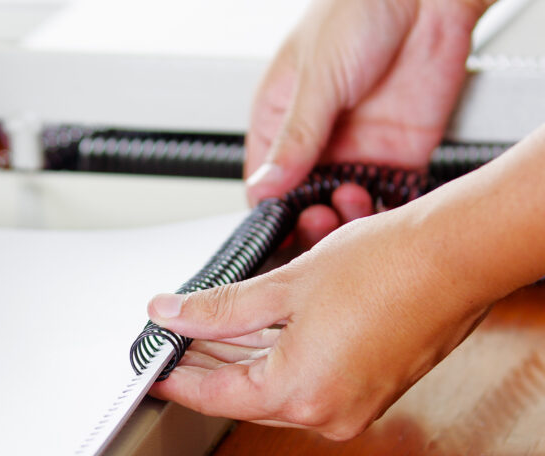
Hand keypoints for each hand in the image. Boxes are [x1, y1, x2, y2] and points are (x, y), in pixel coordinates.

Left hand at [146, 206, 490, 439]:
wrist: (460, 256)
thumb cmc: (388, 265)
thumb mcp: (284, 284)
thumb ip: (219, 308)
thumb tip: (171, 315)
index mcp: (300, 394)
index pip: (214, 396)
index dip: (175, 379)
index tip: (152, 369)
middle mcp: (327, 414)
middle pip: (243, 397)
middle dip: (206, 365)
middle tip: (174, 340)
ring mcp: (352, 407)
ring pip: (275, 391)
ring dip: (240, 361)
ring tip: (206, 331)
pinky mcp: (369, 392)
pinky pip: (307, 384)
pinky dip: (276, 361)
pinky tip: (253, 333)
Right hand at [245, 0, 487, 244]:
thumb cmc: (359, 8)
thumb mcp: (317, 77)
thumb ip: (295, 136)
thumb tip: (265, 184)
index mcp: (280, 123)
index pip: (266, 185)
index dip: (272, 211)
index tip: (283, 223)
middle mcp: (317, 144)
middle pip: (303, 205)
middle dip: (309, 220)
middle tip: (320, 215)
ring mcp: (358, 152)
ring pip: (344, 209)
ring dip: (347, 217)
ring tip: (352, 198)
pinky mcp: (399, 156)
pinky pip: (388, 198)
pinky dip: (384, 212)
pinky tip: (380, 207)